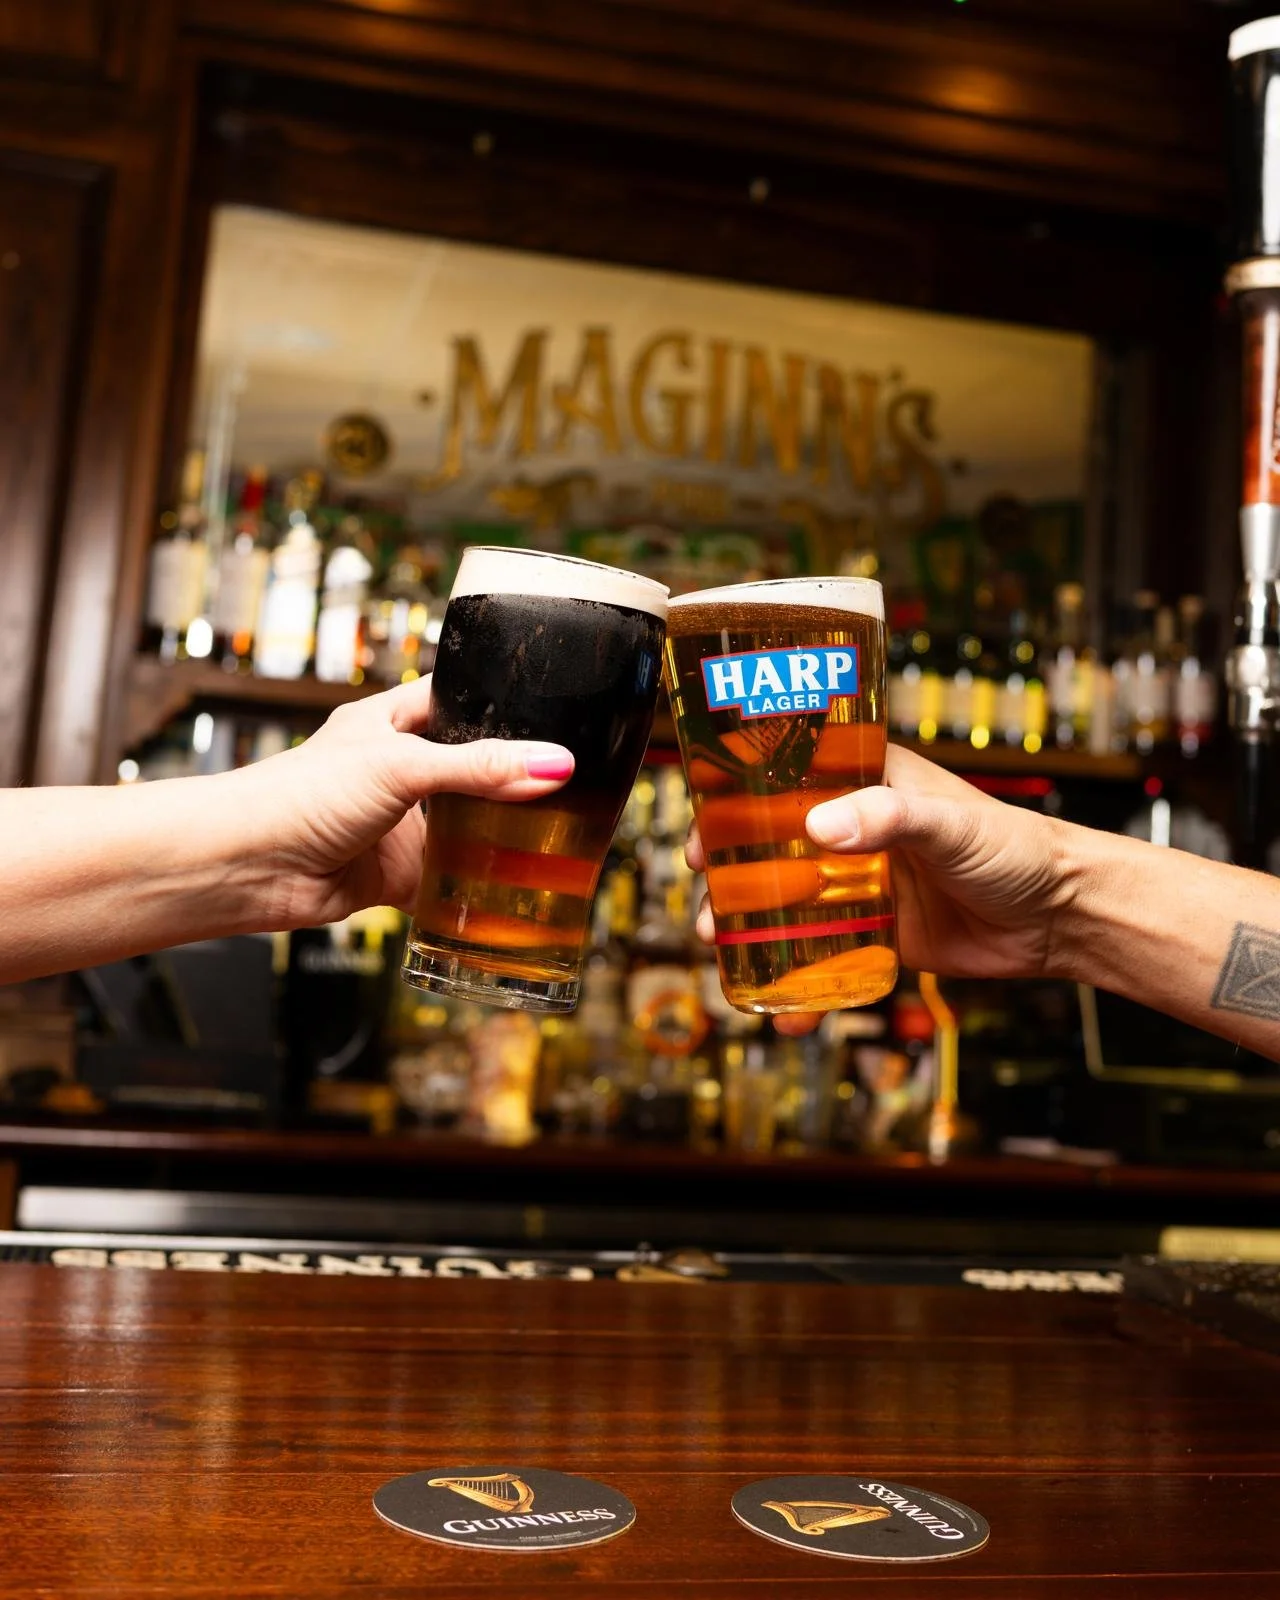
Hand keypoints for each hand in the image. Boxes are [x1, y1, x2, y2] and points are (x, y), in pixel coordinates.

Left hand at [235, 676, 573, 929]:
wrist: (250, 866)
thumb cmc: (300, 796)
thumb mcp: (401, 766)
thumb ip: (481, 768)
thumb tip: (554, 764)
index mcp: (390, 722)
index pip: (456, 700)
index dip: (498, 703)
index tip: (553, 711)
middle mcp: (396, 770)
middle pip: (470, 768)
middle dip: (511, 775)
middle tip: (569, 778)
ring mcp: (398, 823)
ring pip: (464, 825)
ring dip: (498, 832)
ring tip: (557, 829)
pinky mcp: (397, 873)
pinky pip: (450, 880)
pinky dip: (477, 886)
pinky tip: (515, 883)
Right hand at [687, 744, 1070, 1032]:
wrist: (1060, 918)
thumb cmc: (1019, 849)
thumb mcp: (950, 824)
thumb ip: (890, 818)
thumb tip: (821, 828)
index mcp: (869, 783)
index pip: (788, 779)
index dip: (739, 798)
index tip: (706, 823)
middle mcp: (858, 830)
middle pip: (773, 845)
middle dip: (730, 872)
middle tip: (703, 894)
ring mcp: (863, 885)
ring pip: (788, 903)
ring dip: (749, 926)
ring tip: (718, 947)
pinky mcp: (877, 935)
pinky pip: (824, 957)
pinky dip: (798, 983)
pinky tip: (782, 1010)